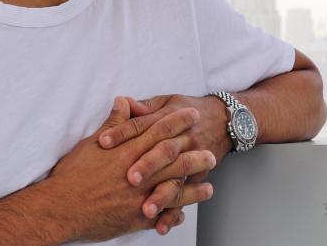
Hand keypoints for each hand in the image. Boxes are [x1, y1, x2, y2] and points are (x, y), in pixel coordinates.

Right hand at [47, 97, 215, 241]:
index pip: (160, 130)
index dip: (178, 121)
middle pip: (176, 160)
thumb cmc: (72, 175)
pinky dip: (174, 215)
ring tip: (210, 188)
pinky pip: (161, 216)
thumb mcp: (91, 143)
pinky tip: (184, 214)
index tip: (193, 114)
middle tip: (212, 152)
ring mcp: (139, 197)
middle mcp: (138, 173)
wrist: (60, 208)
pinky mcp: (135, 219)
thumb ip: (113, 123)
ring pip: (175, 190)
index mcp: (128, 151)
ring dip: (194, 189)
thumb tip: (124, 101)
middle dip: (196, 155)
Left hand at [97, 94, 232, 234]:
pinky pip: (187, 196)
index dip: (123, 132)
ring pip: (177, 177)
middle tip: (129, 178)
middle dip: (147, 165)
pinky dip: (174, 212)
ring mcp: (192, 158)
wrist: (223, 119)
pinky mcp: (199, 176)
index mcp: (169, 117)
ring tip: (147, 209)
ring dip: (162, 194)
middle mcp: (182, 138)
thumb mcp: (165, 102)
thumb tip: (121, 102)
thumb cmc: (186, 111)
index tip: (103, 142)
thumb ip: (142, 107)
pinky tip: (161, 226)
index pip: (142, 124)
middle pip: (164, 151)